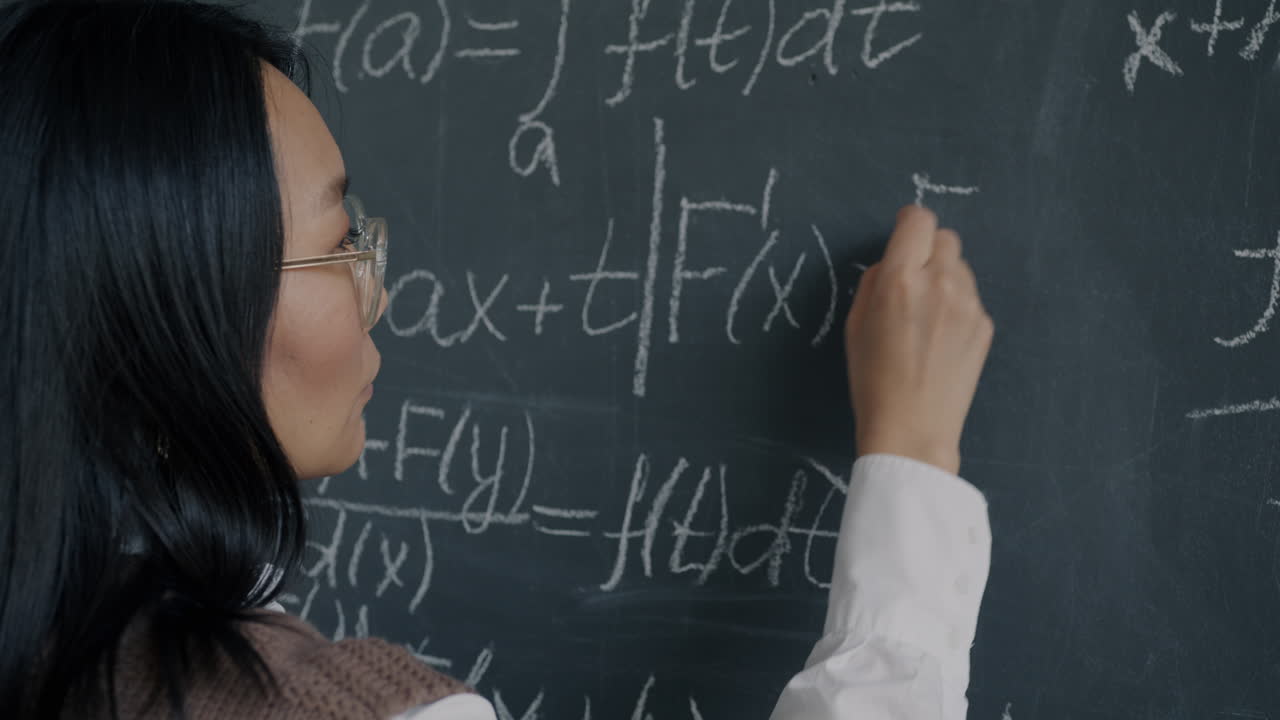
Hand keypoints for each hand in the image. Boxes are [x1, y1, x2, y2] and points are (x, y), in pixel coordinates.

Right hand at [845, 206, 993, 474]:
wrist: (912, 428)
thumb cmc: (872, 379)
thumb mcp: (855, 324)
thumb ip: (875, 282)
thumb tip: (892, 263)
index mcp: (900, 279)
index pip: (918, 219)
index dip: (908, 226)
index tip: (903, 240)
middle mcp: (939, 283)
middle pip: (945, 237)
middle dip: (928, 251)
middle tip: (913, 281)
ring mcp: (968, 304)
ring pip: (960, 267)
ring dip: (944, 278)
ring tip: (926, 318)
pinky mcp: (984, 325)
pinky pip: (970, 297)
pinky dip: (956, 307)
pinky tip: (941, 339)